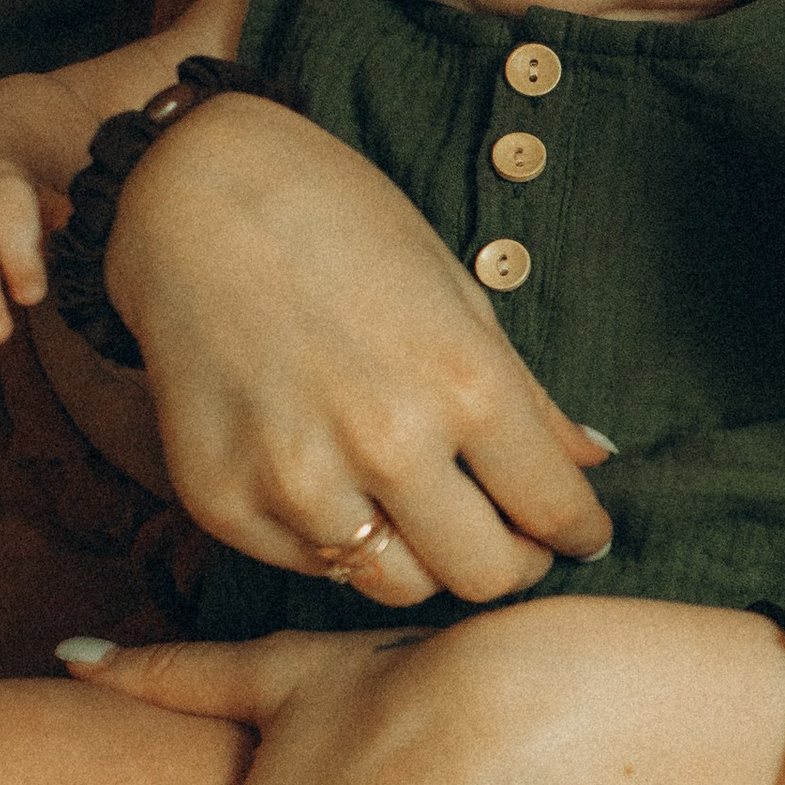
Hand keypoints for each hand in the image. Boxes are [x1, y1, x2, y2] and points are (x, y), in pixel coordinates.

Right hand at [103, 90, 613, 607]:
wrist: (193, 197)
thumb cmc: (341, 226)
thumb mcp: (458, 294)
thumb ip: (527, 397)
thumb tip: (591, 463)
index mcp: (464, 384)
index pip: (553, 510)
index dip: (579, 532)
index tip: (580, 535)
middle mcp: (385, 443)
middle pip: (484, 575)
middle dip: (513, 564)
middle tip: (511, 540)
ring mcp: (296, 481)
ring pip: (396, 586)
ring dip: (423, 560)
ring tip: (419, 512)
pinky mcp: (222, 502)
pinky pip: (308, 563)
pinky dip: (333, 538)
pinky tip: (333, 481)